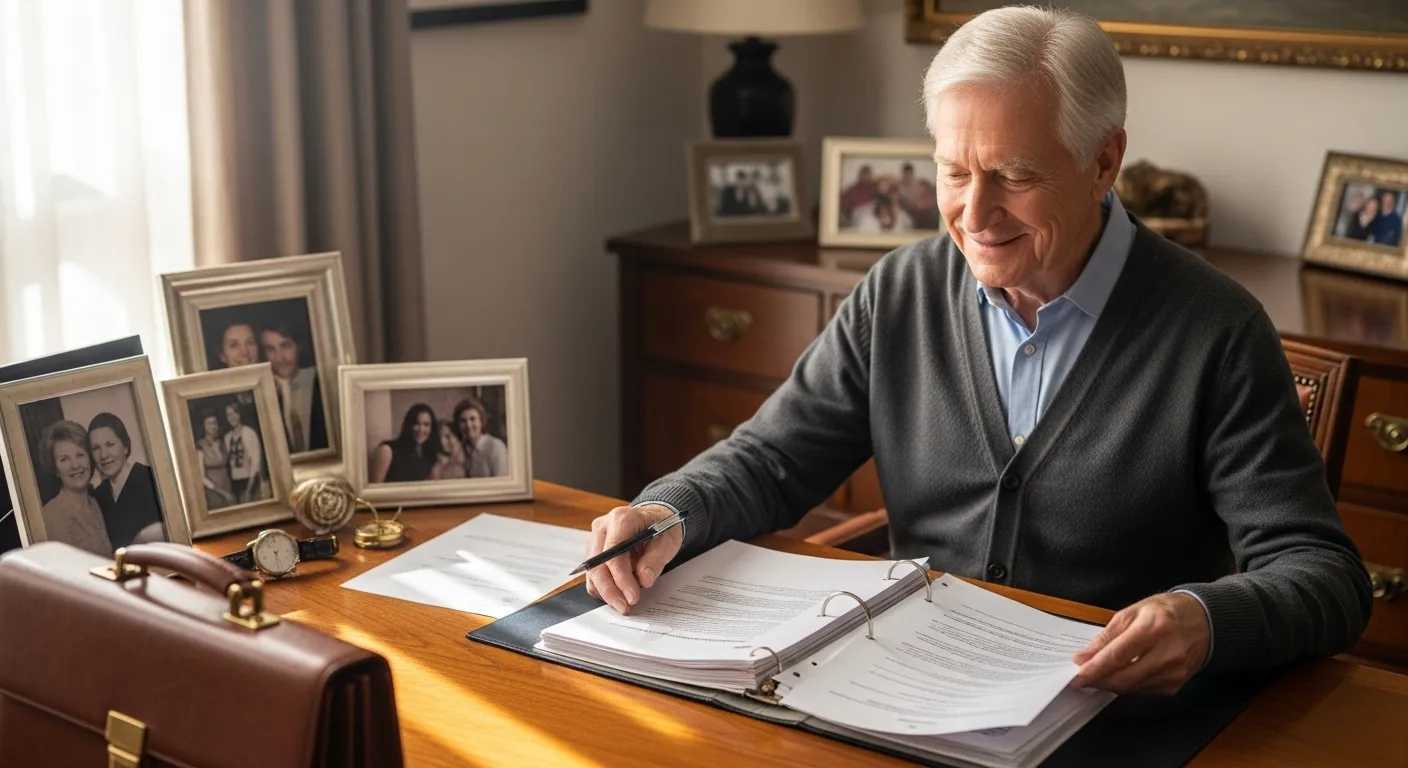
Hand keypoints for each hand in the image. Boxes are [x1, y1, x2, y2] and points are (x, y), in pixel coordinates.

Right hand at [583, 504, 682, 614]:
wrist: (655, 518)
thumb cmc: (662, 526)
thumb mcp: (668, 541)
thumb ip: (655, 560)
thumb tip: (644, 580)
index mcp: (621, 519)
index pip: (613, 552)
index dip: (620, 578)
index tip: (632, 596)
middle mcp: (603, 527)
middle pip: (597, 564)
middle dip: (610, 590)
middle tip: (625, 607)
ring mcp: (596, 538)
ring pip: (592, 572)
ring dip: (606, 591)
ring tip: (624, 603)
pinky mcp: (595, 551)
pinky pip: (594, 574)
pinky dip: (604, 587)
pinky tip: (619, 594)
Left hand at [1071, 592, 1210, 694]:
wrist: (1205, 622)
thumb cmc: (1166, 611)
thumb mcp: (1134, 611)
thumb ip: (1108, 635)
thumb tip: (1086, 656)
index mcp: (1154, 628)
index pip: (1117, 656)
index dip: (1094, 668)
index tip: (1076, 674)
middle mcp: (1167, 653)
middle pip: (1124, 677)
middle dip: (1098, 681)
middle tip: (1081, 679)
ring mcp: (1174, 672)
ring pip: (1132, 688)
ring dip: (1111, 684)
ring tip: (1098, 675)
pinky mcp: (1176, 685)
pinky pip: (1143, 691)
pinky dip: (1128, 685)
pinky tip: (1120, 676)